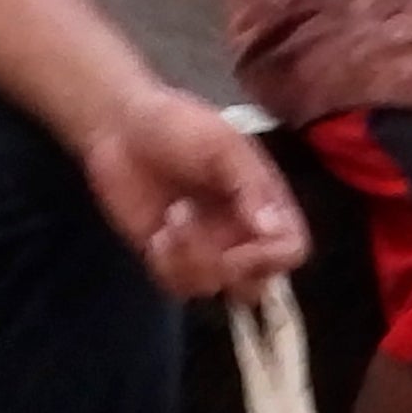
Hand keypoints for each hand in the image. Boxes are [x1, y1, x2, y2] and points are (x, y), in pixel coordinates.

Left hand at [82, 85, 309, 301]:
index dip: (270, 256)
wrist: (121, 128)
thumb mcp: (222, 144)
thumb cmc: (178, 125)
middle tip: (199, 237)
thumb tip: (273, 229)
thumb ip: (251, 185)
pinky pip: (180, 287)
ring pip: (215, 286)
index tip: (239, 243)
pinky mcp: (170, 259)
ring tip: (171, 219)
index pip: (290, 248)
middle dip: (227, 268)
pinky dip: (168, 266)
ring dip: (190, 259)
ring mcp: (206, 248)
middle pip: (257, 281)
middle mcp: (242, 231)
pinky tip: (156, 235)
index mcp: (265, 202)